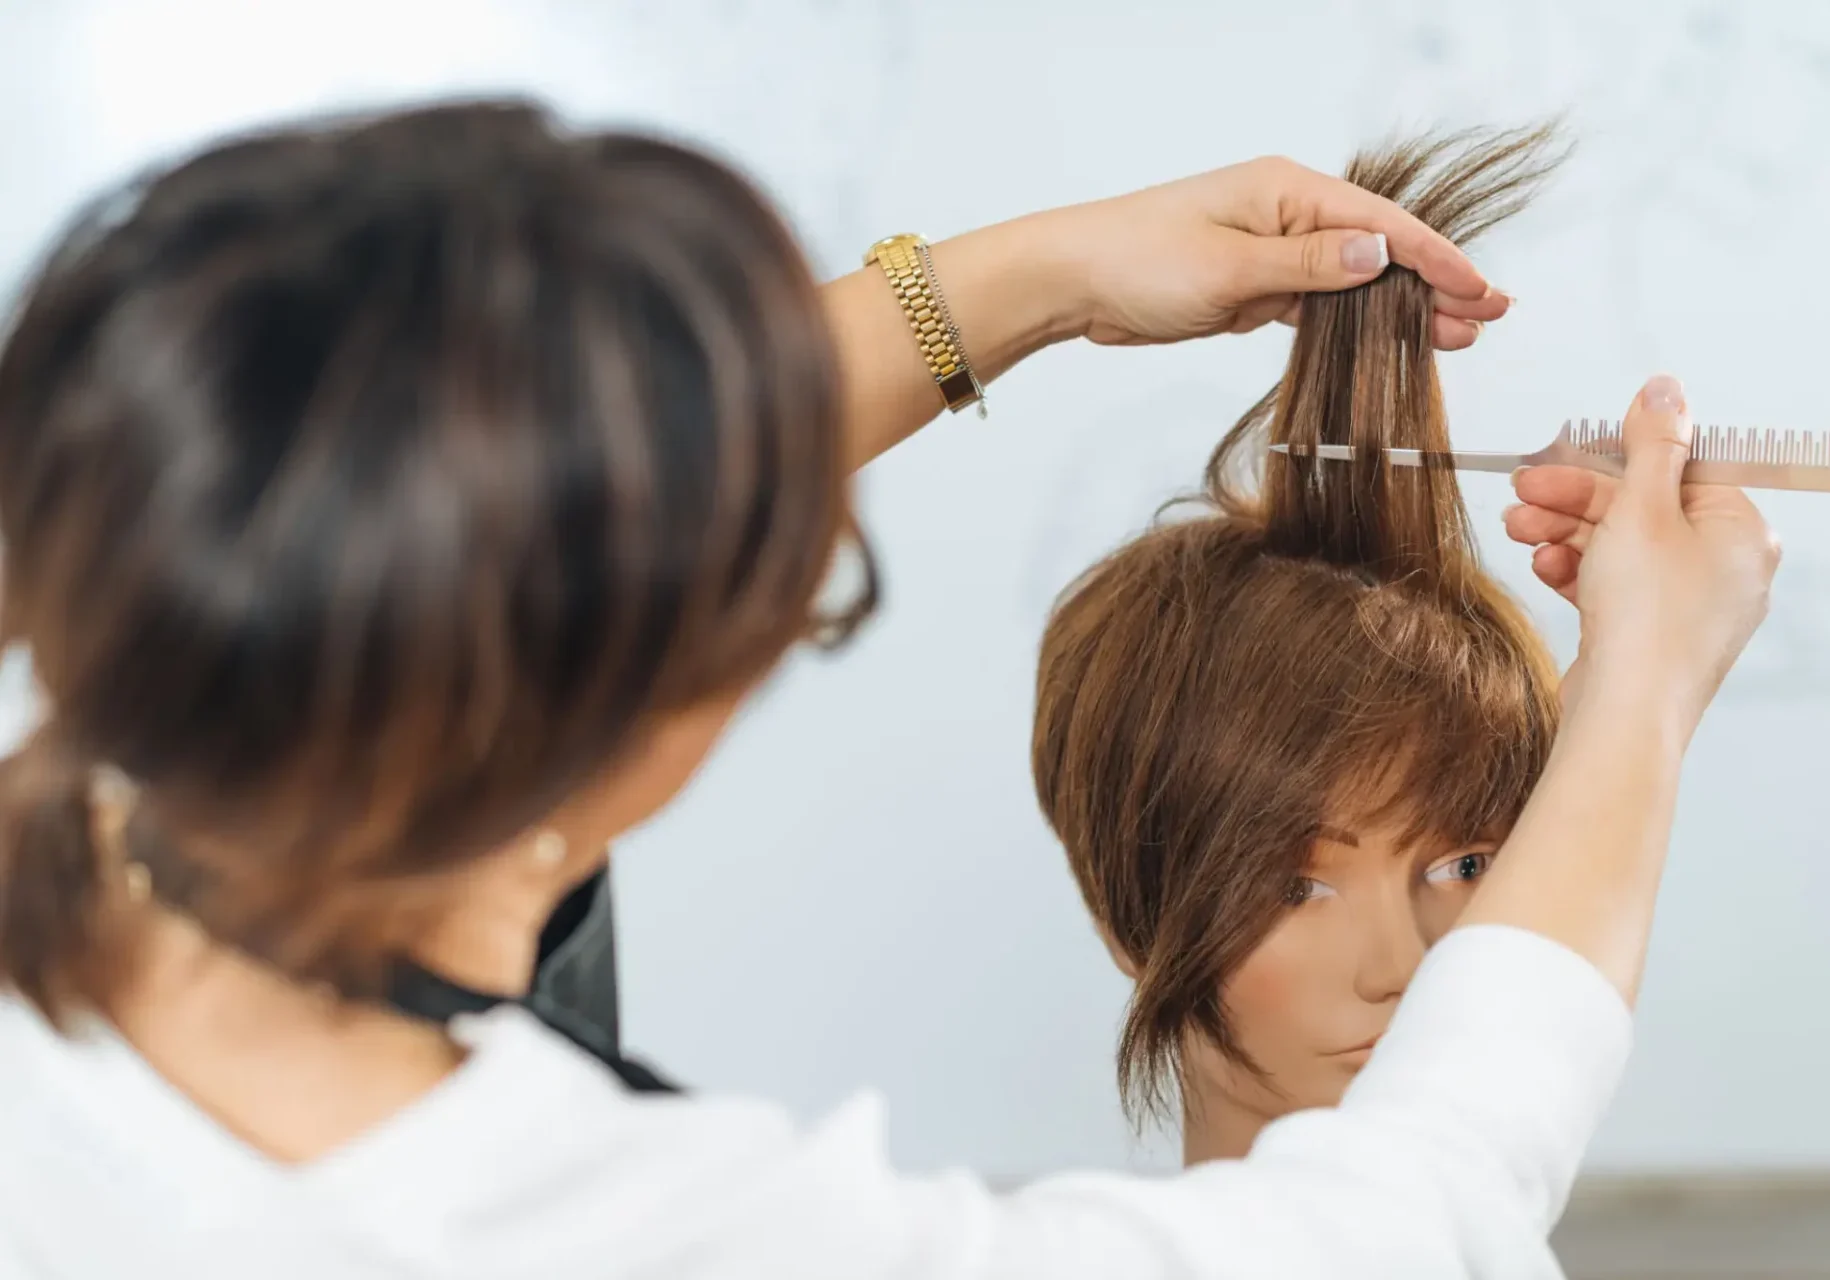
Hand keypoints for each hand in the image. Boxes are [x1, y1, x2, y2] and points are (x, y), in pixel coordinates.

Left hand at [1038, 155, 1509, 351]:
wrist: (1075, 282)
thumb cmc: (1140, 259)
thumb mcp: (1231, 265)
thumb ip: (1309, 265)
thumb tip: (1381, 253)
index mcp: (1287, 191)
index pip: (1381, 224)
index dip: (1437, 259)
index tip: (1481, 290)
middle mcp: (1286, 214)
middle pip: (1378, 249)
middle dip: (1433, 283)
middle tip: (1488, 317)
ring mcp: (1271, 250)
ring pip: (1352, 280)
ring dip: (1400, 308)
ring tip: (1455, 338)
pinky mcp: (1252, 286)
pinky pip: (1318, 303)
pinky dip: (1355, 321)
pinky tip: (1389, 341)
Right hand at [1501, 375, 1780, 734]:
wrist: (1625, 714)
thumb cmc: (1647, 623)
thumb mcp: (1643, 510)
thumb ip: (1651, 444)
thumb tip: (1665, 390)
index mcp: (1740, 532)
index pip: (1678, 470)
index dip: (1614, 460)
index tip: (1567, 452)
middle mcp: (1722, 568)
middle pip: (1641, 508)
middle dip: (1574, 498)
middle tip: (1525, 486)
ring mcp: (1686, 606)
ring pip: (1619, 547)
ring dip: (1564, 531)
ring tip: (1519, 528)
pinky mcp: (1650, 635)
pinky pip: (1612, 585)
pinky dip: (1576, 570)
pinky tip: (1545, 566)